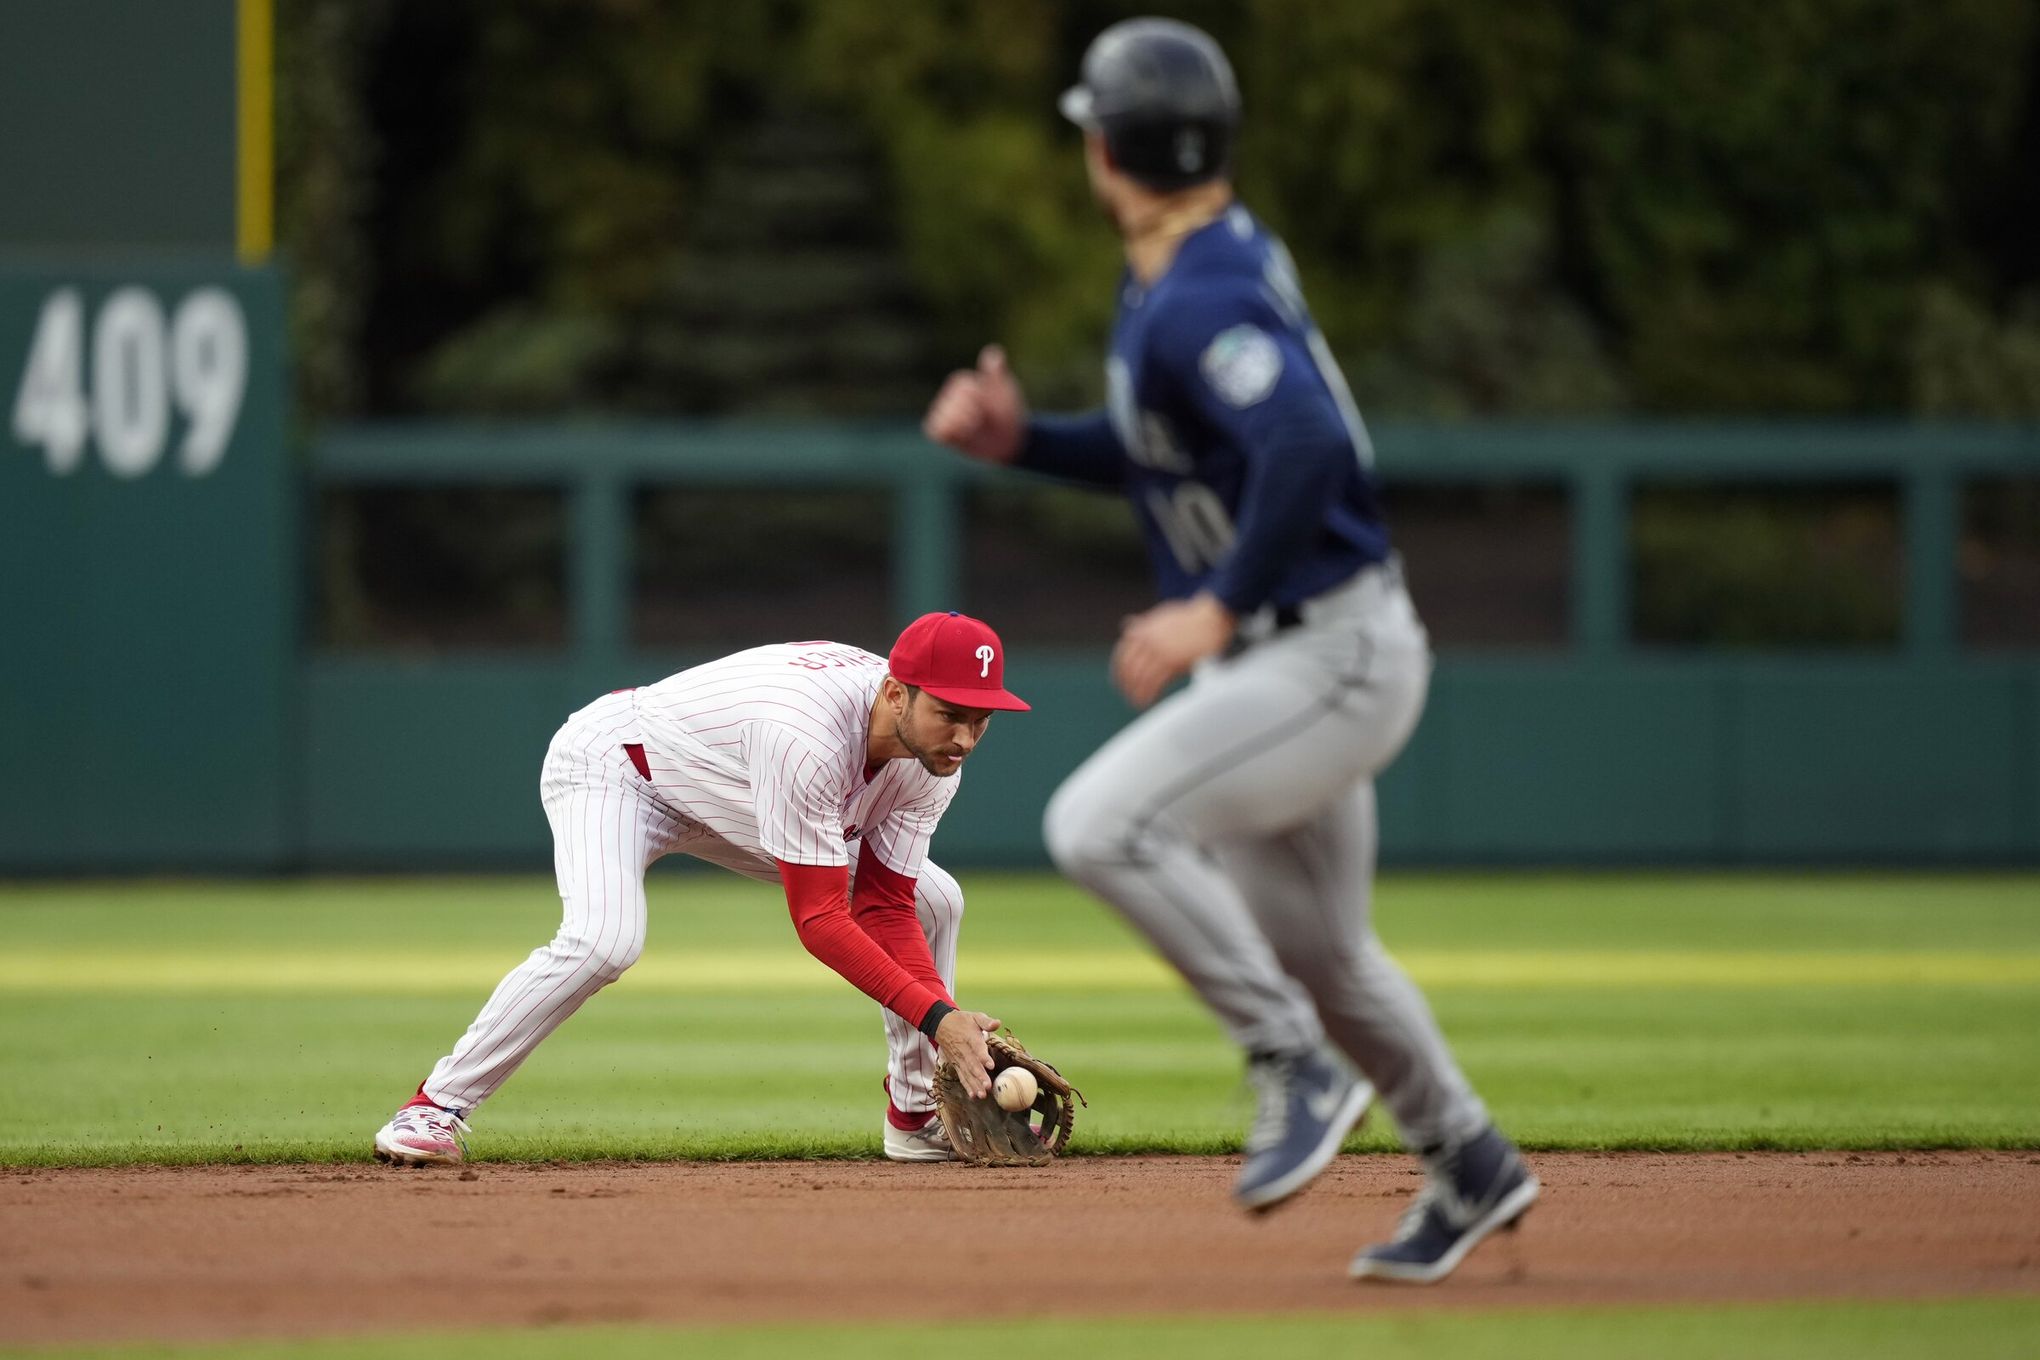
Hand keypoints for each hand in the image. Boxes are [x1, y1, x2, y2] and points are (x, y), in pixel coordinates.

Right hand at [922, 345, 1025, 464]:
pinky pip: (935, 431)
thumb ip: (997, 372)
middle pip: (952, 405)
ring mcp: (944, 413)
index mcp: (963, 383)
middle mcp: (949, 396)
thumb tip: (994, 350)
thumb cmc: (1007, 411)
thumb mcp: (1005, 390)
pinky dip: (950, 435)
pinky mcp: (941, 431)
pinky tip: (964, 436)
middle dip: (971, 415)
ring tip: (974, 428)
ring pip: (943, 419)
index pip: (964, 390)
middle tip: (982, 418)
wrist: (1008, 437)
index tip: (988, 404)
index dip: (978, 400)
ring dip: (963, 426)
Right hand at [933, 1009, 1001, 1097]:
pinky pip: (962, 1076)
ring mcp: (959, 1059)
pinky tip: (973, 1095)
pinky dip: (967, 1086)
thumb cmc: (962, 1021)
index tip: (990, 1065)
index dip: (983, 1057)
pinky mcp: (956, 1064)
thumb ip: (986, 1021)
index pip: (977, 1048)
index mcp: (970, 1037)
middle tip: (987, 1087)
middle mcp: (964, 1050)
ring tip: (982, 1095)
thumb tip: (997, 1023)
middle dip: (980, 1076)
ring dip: (974, 1085)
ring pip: (967, 1073)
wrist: (941, 1024)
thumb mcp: (974, 1016)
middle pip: (972, 1064)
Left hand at [1110, 594, 1235, 707]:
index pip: (1122, 653)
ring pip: (1140, 678)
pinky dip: (1148, 694)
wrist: (1211, 618)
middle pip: (1129, 668)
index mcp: (1143, 630)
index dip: (1119, 670)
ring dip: (1136, 693)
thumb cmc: (1190, 617)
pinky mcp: (1173, 663)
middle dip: (1126, 684)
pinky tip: (1148, 700)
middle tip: (1127, 695)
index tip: (1120, 681)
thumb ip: (1143, 623)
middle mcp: (1148, 641)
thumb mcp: (1161, 616)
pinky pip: (1155, 683)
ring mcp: (1160, 652)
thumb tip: (1126, 625)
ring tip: (1137, 702)